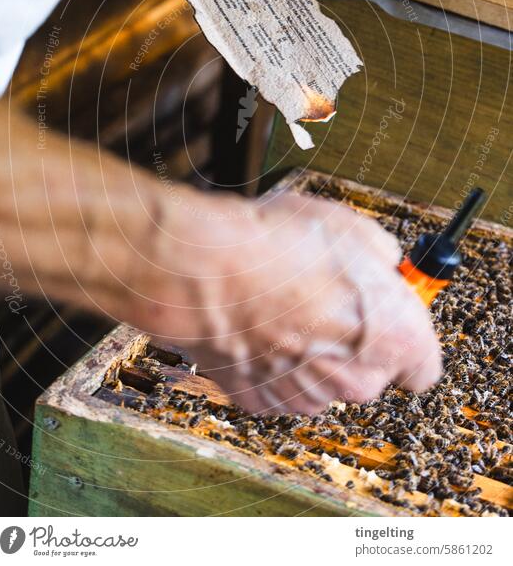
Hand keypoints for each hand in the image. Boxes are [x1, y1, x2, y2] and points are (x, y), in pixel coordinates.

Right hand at [128, 187, 441, 414]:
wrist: (206, 270)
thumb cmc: (279, 244)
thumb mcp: (350, 227)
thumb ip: (380, 254)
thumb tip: (382, 261)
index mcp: (396, 339)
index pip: (423, 366)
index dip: (404, 338)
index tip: (386, 316)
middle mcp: (357, 380)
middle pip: (369, 373)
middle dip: (351, 342)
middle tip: (323, 298)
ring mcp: (307, 397)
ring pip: (321, 380)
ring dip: (308, 352)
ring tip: (280, 304)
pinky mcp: (261, 402)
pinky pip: (278, 385)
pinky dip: (270, 363)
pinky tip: (254, 324)